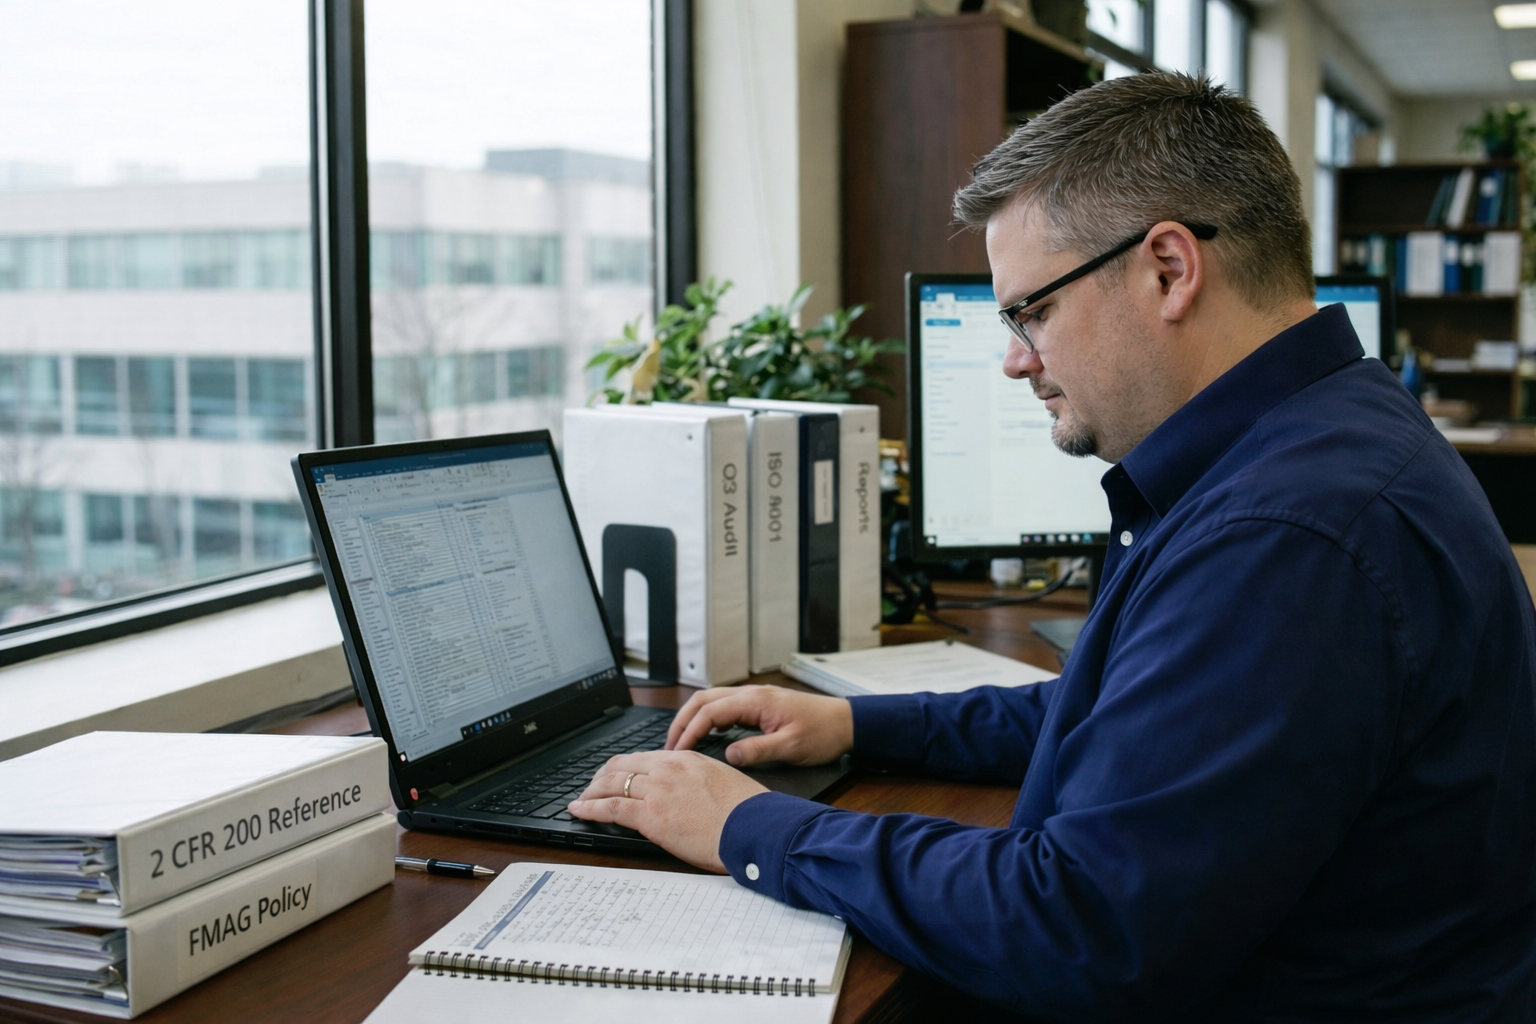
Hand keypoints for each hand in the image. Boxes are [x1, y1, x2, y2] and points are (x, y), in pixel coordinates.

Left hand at [568, 750, 766, 871]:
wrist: (753, 827)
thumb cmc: (745, 811)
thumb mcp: (721, 781)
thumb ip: (697, 781)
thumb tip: (687, 793)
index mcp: (685, 759)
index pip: (642, 757)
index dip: (621, 767)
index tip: (613, 774)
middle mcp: (667, 769)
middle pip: (621, 766)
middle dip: (600, 776)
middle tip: (590, 786)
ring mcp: (657, 791)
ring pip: (611, 784)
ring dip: (590, 791)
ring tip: (579, 799)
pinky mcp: (651, 816)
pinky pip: (610, 808)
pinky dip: (589, 807)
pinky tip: (578, 810)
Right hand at [666, 685, 853, 766]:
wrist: (846, 722)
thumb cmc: (823, 733)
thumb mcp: (791, 747)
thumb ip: (757, 751)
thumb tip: (728, 756)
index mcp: (755, 701)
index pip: (709, 712)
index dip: (689, 732)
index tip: (677, 752)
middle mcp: (752, 694)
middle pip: (703, 700)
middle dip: (682, 721)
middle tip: (669, 747)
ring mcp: (755, 697)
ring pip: (712, 701)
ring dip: (693, 718)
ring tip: (681, 741)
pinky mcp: (759, 704)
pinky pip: (724, 706)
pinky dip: (708, 718)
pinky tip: (706, 735)